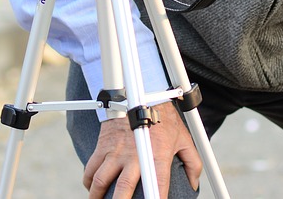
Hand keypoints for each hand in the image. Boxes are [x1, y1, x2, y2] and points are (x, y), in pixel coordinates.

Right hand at [83, 105, 201, 198]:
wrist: (142, 94)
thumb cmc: (164, 120)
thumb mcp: (184, 138)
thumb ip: (192, 162)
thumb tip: (194, 184)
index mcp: (157, 155)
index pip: (158, 184)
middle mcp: (135, 156)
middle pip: (123, 188)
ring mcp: (117, 151)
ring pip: (101, 180)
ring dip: (97, 196)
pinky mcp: (104, 145)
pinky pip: (91, 167)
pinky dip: (88, 181)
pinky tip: (92, 188)